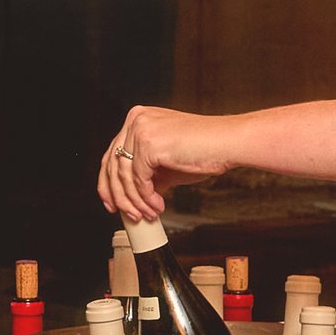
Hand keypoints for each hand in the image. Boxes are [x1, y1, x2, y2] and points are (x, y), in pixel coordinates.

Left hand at [98, 105, 236, 222]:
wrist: (227, 143)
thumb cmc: (204, 150)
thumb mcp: (167, 163)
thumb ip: (148, 173)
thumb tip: (134, 196)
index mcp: (138, 119)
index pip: (113, 154)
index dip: (108, 183)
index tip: (112, 203)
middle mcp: (135, 120)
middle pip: (112, 165)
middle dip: (119, 196)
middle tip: (129, 215)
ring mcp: (140, 129)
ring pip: (124, 176)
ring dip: (136, 201)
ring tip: (149, 214)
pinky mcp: (149, 143)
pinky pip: (139, 179)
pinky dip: (146, 198)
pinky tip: (158, 206)